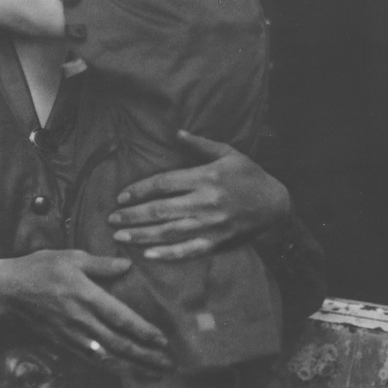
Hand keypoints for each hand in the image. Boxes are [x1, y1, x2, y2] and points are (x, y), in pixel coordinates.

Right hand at [0, 250, 171, 370]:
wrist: (9, 290)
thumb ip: (101, 264)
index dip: (144, 332)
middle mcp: (82, 320)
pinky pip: (92, 361)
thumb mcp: (72, 257)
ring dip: (133, 369)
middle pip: (119, 345)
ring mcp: (72, 336)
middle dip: (146, 357)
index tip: (163, 340)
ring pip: (107, 358)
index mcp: (86, 296)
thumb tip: (127, 266)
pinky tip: (126, 373)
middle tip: (168, 364)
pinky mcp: (64, 344)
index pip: (121, 319)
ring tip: (154, 375)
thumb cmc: (41, 268)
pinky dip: (111, 370)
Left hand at [108, 130, 290, 260]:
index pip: (163, 183)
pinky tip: (148, 254)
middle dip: (132, 215)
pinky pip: (188, 250)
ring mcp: (210, 225)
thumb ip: (200, 145)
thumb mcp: (228, 153)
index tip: (122, 197)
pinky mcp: (216, 242)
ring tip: (120, 236)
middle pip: (160, 209)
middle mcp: (205, 202)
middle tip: (112, 218)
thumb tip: (176, 133)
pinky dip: (167, 254)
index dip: (139, 190)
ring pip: (169, 232)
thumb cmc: (250, 176)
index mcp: (205, 178)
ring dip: (141, 235)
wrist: (276, 205)